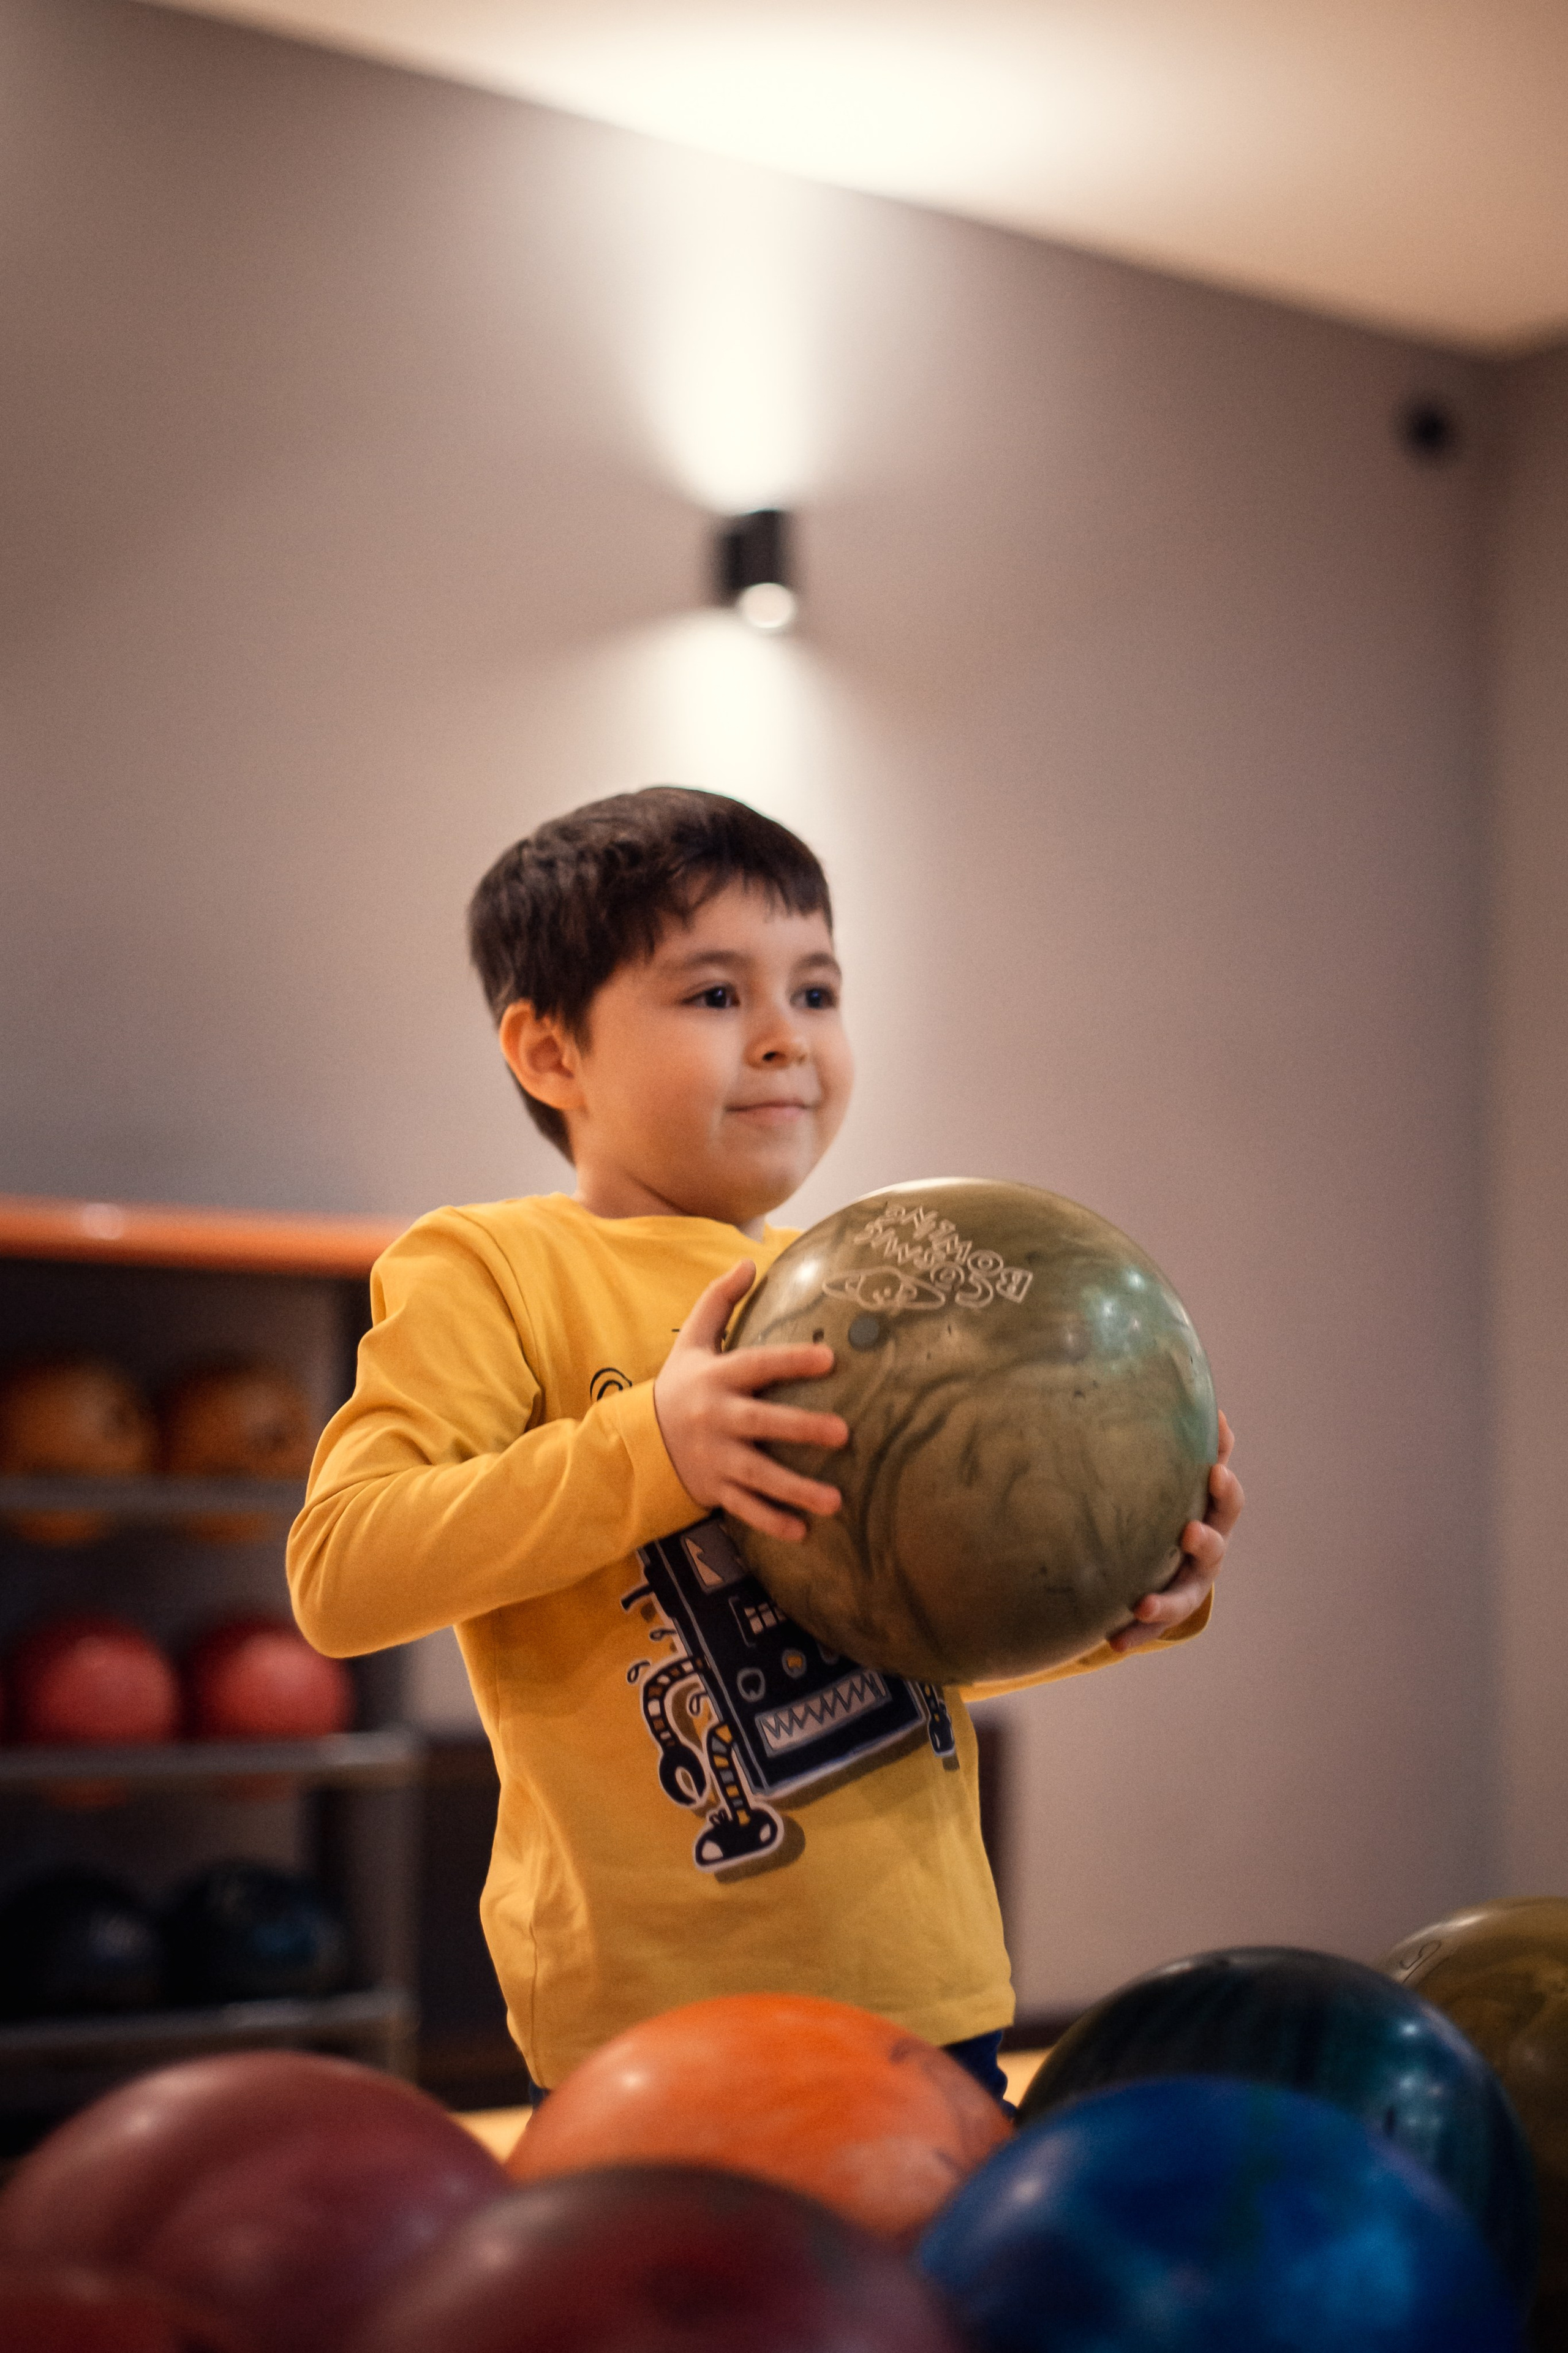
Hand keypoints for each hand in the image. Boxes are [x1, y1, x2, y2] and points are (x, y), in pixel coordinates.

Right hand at [653, 1260, 848, 1541]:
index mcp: (716, 1379)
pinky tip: (802, 1533)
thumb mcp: (692, 1341)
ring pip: (759, 1475)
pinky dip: (771, 1522)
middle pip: (762, 1423)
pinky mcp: (714, 1488)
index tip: (830, 1358)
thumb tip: (748, 1261)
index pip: (758, 1365)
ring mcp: (715, 1458)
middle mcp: (717, 1419)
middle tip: (843, 1433)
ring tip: (836, 1502)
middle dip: (801, 1429)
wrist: (636, 1442)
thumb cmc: (678, 1386)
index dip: (792, 1361)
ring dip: (796, 1491)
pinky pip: (745, 1508)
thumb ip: (718, 1302)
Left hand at [1108, 1411, 1242, 1654]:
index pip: (1225, 1498)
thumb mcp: (1176, 1475)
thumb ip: (1184, 1443)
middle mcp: (1206, 1554)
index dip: (1223, 1485)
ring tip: (1145, 1601)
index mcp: (1211, 1515)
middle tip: (1189, 1532)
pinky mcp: (1162, 1613)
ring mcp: (1187, 1586)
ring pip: (1185, 1596)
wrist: (1161, 1558)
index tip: (1213, 1471)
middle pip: (1215, 1548)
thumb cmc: (1166, 1504)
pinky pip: (1150, 1627)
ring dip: (1168, 1599)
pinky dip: (1134, 1633)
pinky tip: (1112, 1641)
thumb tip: (1199, 1401)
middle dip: (1206, 1540)